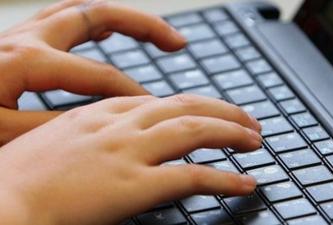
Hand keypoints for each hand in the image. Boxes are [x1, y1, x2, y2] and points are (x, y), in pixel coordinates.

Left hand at [0, 0, 185, 144]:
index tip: (157, 111)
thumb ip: (51, 130)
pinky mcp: (20, 39)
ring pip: (85, 10)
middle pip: (100, 15)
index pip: (100, 77)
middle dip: (145, 27)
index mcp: (27, 60)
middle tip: (178, 43)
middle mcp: (28, 37)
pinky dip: (96, 25)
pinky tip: (109, 35)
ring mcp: (24, 33)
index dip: (133, 96)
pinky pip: (67, 19)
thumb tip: (96, 126)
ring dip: (125, 18)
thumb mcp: (0, 134)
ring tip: (155, 33)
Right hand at [0, 94, 261, 224]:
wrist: (0, 203)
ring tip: (255, 139)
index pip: (160, 100)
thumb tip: (115, 141)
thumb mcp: (56, 141)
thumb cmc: (19, 178)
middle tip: (248, 120)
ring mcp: (129, 154)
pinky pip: (191, 177)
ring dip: (231, 134)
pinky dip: (224, 178)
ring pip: (195, 132)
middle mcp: (120, 126)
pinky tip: (244, 181)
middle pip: (185, 108)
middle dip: (223, 111)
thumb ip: (91, 135)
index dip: (192, 104)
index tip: (210, 111)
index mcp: (100, 113)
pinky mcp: (133, 187)